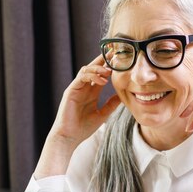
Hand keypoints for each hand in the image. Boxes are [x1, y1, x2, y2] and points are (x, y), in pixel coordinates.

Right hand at [33, 55, 120, 178]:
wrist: (69, 137)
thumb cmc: (83, 128)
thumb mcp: (102, 114)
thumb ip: (111, 104)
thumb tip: (123, 96)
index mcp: (91, 92)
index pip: (100, 75)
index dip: (109, 66)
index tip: (120, 60)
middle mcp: (83, 88)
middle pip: (93, 68)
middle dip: (103, 60)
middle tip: (115, 54)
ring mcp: (76, 88)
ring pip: (86, 70)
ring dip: (99, 68)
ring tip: (110, 71)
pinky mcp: (70, 91)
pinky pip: (81, 78)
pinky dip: (92, 76)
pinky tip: (102, 81)